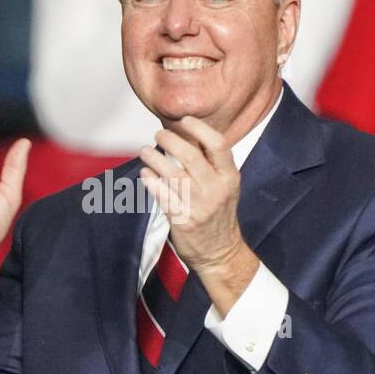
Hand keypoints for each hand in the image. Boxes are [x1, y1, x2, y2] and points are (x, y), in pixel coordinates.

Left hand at [138, 117, 257, 315]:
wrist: (220, 253)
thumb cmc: (219, 214)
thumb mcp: (226, 187)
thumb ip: (210, 165)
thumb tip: (186, 136)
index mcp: (230, 178)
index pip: (218, 145)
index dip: (200, 129)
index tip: (184, 120)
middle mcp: (216, 190)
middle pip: (191, 156)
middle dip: (171, 140)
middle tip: (158, 135)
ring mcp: (199, 206)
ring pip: (172, 174)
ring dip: (154, 158)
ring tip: (144, 151)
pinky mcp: (183, 220)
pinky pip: (162, 195)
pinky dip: (151, 181)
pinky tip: (145, 174)